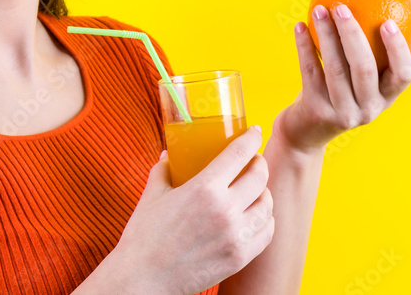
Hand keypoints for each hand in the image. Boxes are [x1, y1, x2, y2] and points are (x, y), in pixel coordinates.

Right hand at [109, 127, 273, 293]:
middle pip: (259, 176)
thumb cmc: (144, 237)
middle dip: (259, 163)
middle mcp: (225, 209)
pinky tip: (255, 216)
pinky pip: (266, 232)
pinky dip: (265, 220)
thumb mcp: (152, 196)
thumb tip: (169, 155)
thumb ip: (163, 171)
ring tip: (255, 189)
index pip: (240, 153)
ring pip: (267, 204)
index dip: (252, 138)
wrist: (144, 278)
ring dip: (264, 192)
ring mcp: (235, 235)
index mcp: (204, 188)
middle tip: (253, 161)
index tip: (255, 132)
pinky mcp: (240, 257)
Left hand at [276, 4, 410, 155]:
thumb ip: (366, 53)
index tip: (388, 22)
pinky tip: (300, 26)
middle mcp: (369, 108)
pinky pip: (310, 71)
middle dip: (353, 34)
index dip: (399, 50)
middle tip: (342, 7)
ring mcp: (342, 112)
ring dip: (326, 35)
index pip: (404, 75)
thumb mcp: (356, 80)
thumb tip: (369, 2)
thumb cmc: (336, 94)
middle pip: (365, 68)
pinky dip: (304, 46)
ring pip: (335, 68)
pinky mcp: (317, 110)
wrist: (306, 131)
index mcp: (385, 97)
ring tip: (319, 10)